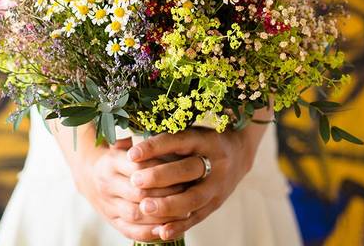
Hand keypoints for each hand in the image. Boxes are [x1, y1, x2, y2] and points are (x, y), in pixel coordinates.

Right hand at [59, 130, 188, 241]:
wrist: (87, 173)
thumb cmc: (117, 157)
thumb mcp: (126, 146)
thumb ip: (145, 146)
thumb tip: (172, 141)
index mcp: (111, 161)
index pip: (140, 168)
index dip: (162, 173)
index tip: (183, 173)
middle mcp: (107, 183)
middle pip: (139, 193)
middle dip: (166, 196)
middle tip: (187, 194)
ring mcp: (107, 203)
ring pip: (135, 214)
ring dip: (160, 216)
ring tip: (182, 214)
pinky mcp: (110, 219)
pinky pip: (129, 230)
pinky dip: (148, 233)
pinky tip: (165, 231)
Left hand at [126, 126, 263, 240]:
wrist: (239, 154)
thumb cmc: (202, 141)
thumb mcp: (189, 131)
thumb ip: (164, 139)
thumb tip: (124, 144)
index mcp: (205, 139)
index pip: (178, 141)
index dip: (154, 147)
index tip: (131, 154)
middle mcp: (215, 162)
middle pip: (187, 170)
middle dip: (160, 176)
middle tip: (135, 181)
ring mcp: (217, 186)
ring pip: (193, 197)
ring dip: (168, 205)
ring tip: (144, 207)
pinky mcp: (216, 204)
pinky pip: (197, 217)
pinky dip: (179, 226)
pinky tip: (162, 232)